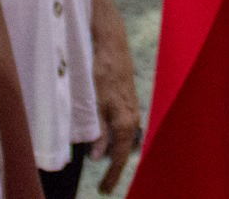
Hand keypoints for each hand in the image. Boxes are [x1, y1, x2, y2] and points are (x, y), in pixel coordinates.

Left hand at [88, 8, 142, 191]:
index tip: (103, 190)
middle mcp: (132, 117)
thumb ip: (98, 130)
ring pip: (124, 138)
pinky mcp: (128, 100)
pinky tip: (108, 139)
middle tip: (103, 184)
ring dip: (115, 152)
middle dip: (114, 168)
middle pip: (123, 150)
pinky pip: (124, 127)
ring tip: (103, 165)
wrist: (111, 44)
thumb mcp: (95, 102)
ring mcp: (132, 108)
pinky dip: (117, 138)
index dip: (112, 175)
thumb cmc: (102, 71)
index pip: (119, 156)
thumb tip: (97, 156)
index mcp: (125, 121)